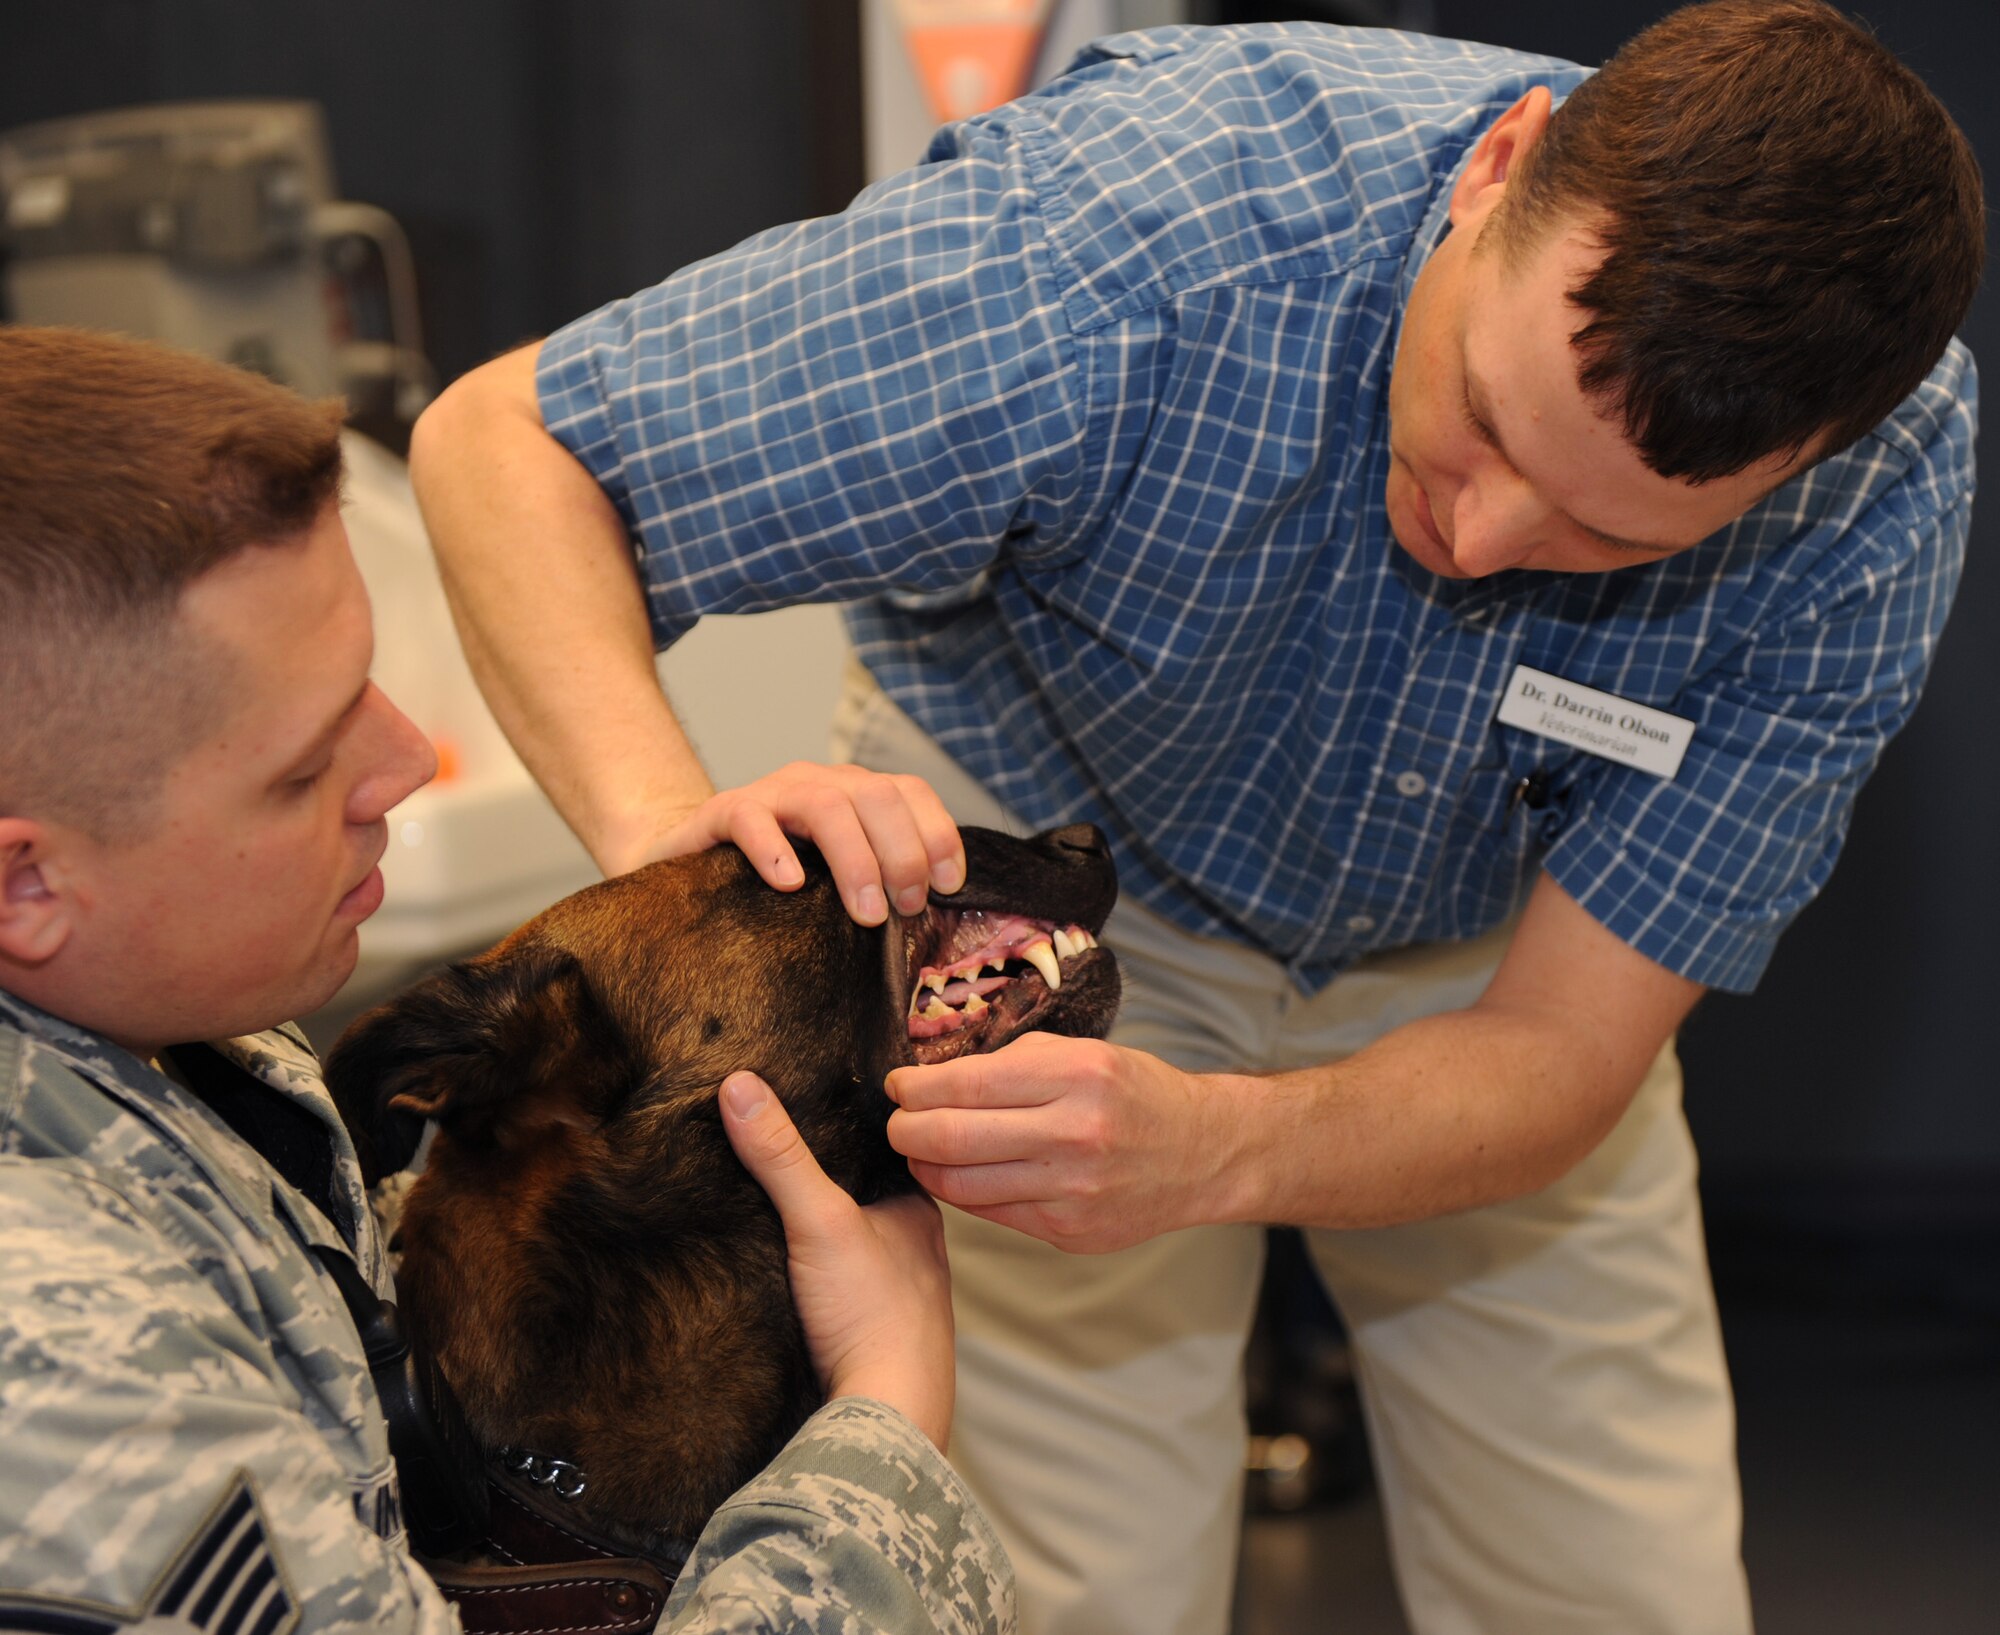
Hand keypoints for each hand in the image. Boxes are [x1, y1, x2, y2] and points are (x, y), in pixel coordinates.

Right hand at [633, 762, 963, 926]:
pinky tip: (789, 885)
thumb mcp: (835, 879)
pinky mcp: (722, 812)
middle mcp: (819, 783)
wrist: (687, 864)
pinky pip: (749, 818)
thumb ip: (877, 882)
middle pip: (877, 796)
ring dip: (855, 859)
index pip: (911, 792)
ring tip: (867, 912)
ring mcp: (771, 794)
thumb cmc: (775, 881)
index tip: (948, 886)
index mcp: (855, 793)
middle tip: (907, 908)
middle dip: (903, 852)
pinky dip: (773, 849)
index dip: (937, 833)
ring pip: (825, 805)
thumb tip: (934, 920)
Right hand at [719, 1071, 954, 1448]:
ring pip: (858, 1249)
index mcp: (920, 1212)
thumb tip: (740, 1084)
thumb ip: (780, 1155)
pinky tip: (787, 1279)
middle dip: (828, 1183)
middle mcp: (919, 1252)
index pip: (882, 1153)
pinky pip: (845, 1292)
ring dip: (825, 1236)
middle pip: (865, 1202)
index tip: (802, 1106)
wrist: (888, 1415)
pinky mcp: (875, 1339)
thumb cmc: (873, 1314)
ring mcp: (901, 1298)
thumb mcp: (819, 1218)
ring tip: (769, 1208)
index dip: (844, 1132)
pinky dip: (820, 1281)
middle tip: (772, 1153)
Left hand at [885, 1033, 1247, 1253]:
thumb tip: (938, 1076)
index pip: (966, 1083)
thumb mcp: (1084, 1053)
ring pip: (962, 1183)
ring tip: (917, 1148)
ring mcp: (1072, 1189)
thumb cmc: (1137, 1094)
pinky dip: (961, 1192)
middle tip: (895, 1119)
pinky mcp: (1069, 1231)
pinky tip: (955, 1174)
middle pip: (952, 1136)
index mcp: (1077, 1075)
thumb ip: (1013, 1061)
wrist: (1202, 1153)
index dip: (916, 1086)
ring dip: (924, 1164)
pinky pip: (991, 1212)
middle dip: (905, 1127)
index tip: (898, 1084)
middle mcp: (1075, 1132)